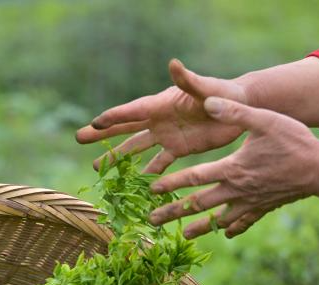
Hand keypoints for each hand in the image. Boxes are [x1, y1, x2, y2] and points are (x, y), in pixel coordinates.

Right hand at [75, 59, 249, 173]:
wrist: (240, 108)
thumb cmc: (224, 94)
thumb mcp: (205, 89)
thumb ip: (188, 80)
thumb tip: (173, 64)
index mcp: (161, 104)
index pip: (132, 111)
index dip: (113, 117)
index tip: (93, 123)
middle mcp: (159, 119)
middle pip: (125, 128)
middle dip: (102, 134)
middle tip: (79, 138)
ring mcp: (166, 135)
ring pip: (136, 148)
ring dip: (118, 158)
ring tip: (98, 168)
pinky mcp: (178, 148)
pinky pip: (159, 164)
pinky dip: (148, 175)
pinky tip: (134, 186)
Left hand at [149, 97, 318, 238]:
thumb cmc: (294, 141)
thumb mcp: (264, 120)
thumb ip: (234, 112)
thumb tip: (207, 102)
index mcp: (232, 169)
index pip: (194, 178)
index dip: (172, 184)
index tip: (152, 191)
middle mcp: (237, 190)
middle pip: (199, 204)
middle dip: (174, 213)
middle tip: (152, 222)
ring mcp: (250, 202)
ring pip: (218, 219)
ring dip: (199, 227)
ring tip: (183, 236)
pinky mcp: (263, 208)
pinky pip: (244, 222)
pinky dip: (232, 229)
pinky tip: (225, 234)